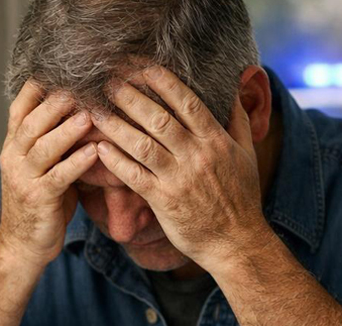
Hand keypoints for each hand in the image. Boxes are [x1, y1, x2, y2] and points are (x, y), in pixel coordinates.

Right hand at [0, 81, 98, 266]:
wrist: (21, 247)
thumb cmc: (40, 205)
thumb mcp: (43, 168)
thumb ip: (55, 143)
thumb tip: (83, 112)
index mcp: (13, 147)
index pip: (21, 108)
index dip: (39, 88)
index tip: (62, 70)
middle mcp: (13, 158)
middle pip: (32, 122)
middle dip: (56, 102)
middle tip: (82, 85)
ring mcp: (23, 179)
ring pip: (43, 146)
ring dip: (67, 129)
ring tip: (90, 114)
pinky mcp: (38, 199)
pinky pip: (58, 177)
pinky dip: (77, 163)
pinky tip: (95, 152)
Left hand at [92, 66, 272, 270]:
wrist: (235, 242)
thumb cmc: (242, 198)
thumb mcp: (247, 154)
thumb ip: (238, 119)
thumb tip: (236, 85)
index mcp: (216, 141)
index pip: (186, 102)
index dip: (162, 81)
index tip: (141, 67)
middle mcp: (196, 156)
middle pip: (158, 118)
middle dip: (131, 97)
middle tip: (108, 82)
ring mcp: (179, 179)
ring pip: (142, 145)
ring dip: (115, 126)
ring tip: (94, 111)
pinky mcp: (164, 202)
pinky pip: (135, 176)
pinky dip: (115, 161)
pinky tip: (99, 148)